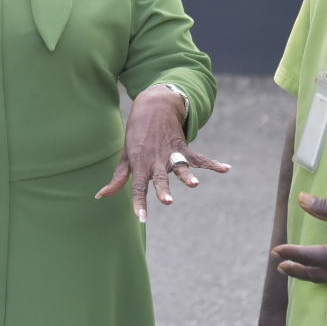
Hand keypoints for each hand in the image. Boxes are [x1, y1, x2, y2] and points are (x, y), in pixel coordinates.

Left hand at [95, 86, 229, 221]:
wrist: (153, 106)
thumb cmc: (136, 135)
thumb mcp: (125, 155)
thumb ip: (118, 178)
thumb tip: (101, 196)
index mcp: (140, 164)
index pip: (138, 187)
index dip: (139, 203)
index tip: (141, 219)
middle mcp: (155, 160)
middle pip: (159, 178)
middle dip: (163, 190)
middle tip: (168, 201)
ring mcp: (170, 153)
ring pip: (179, 167)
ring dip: (187, 176)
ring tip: (194, 184)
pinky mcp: (183, 147)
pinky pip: (199, 158)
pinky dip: (213, 164)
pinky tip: (225, 169)